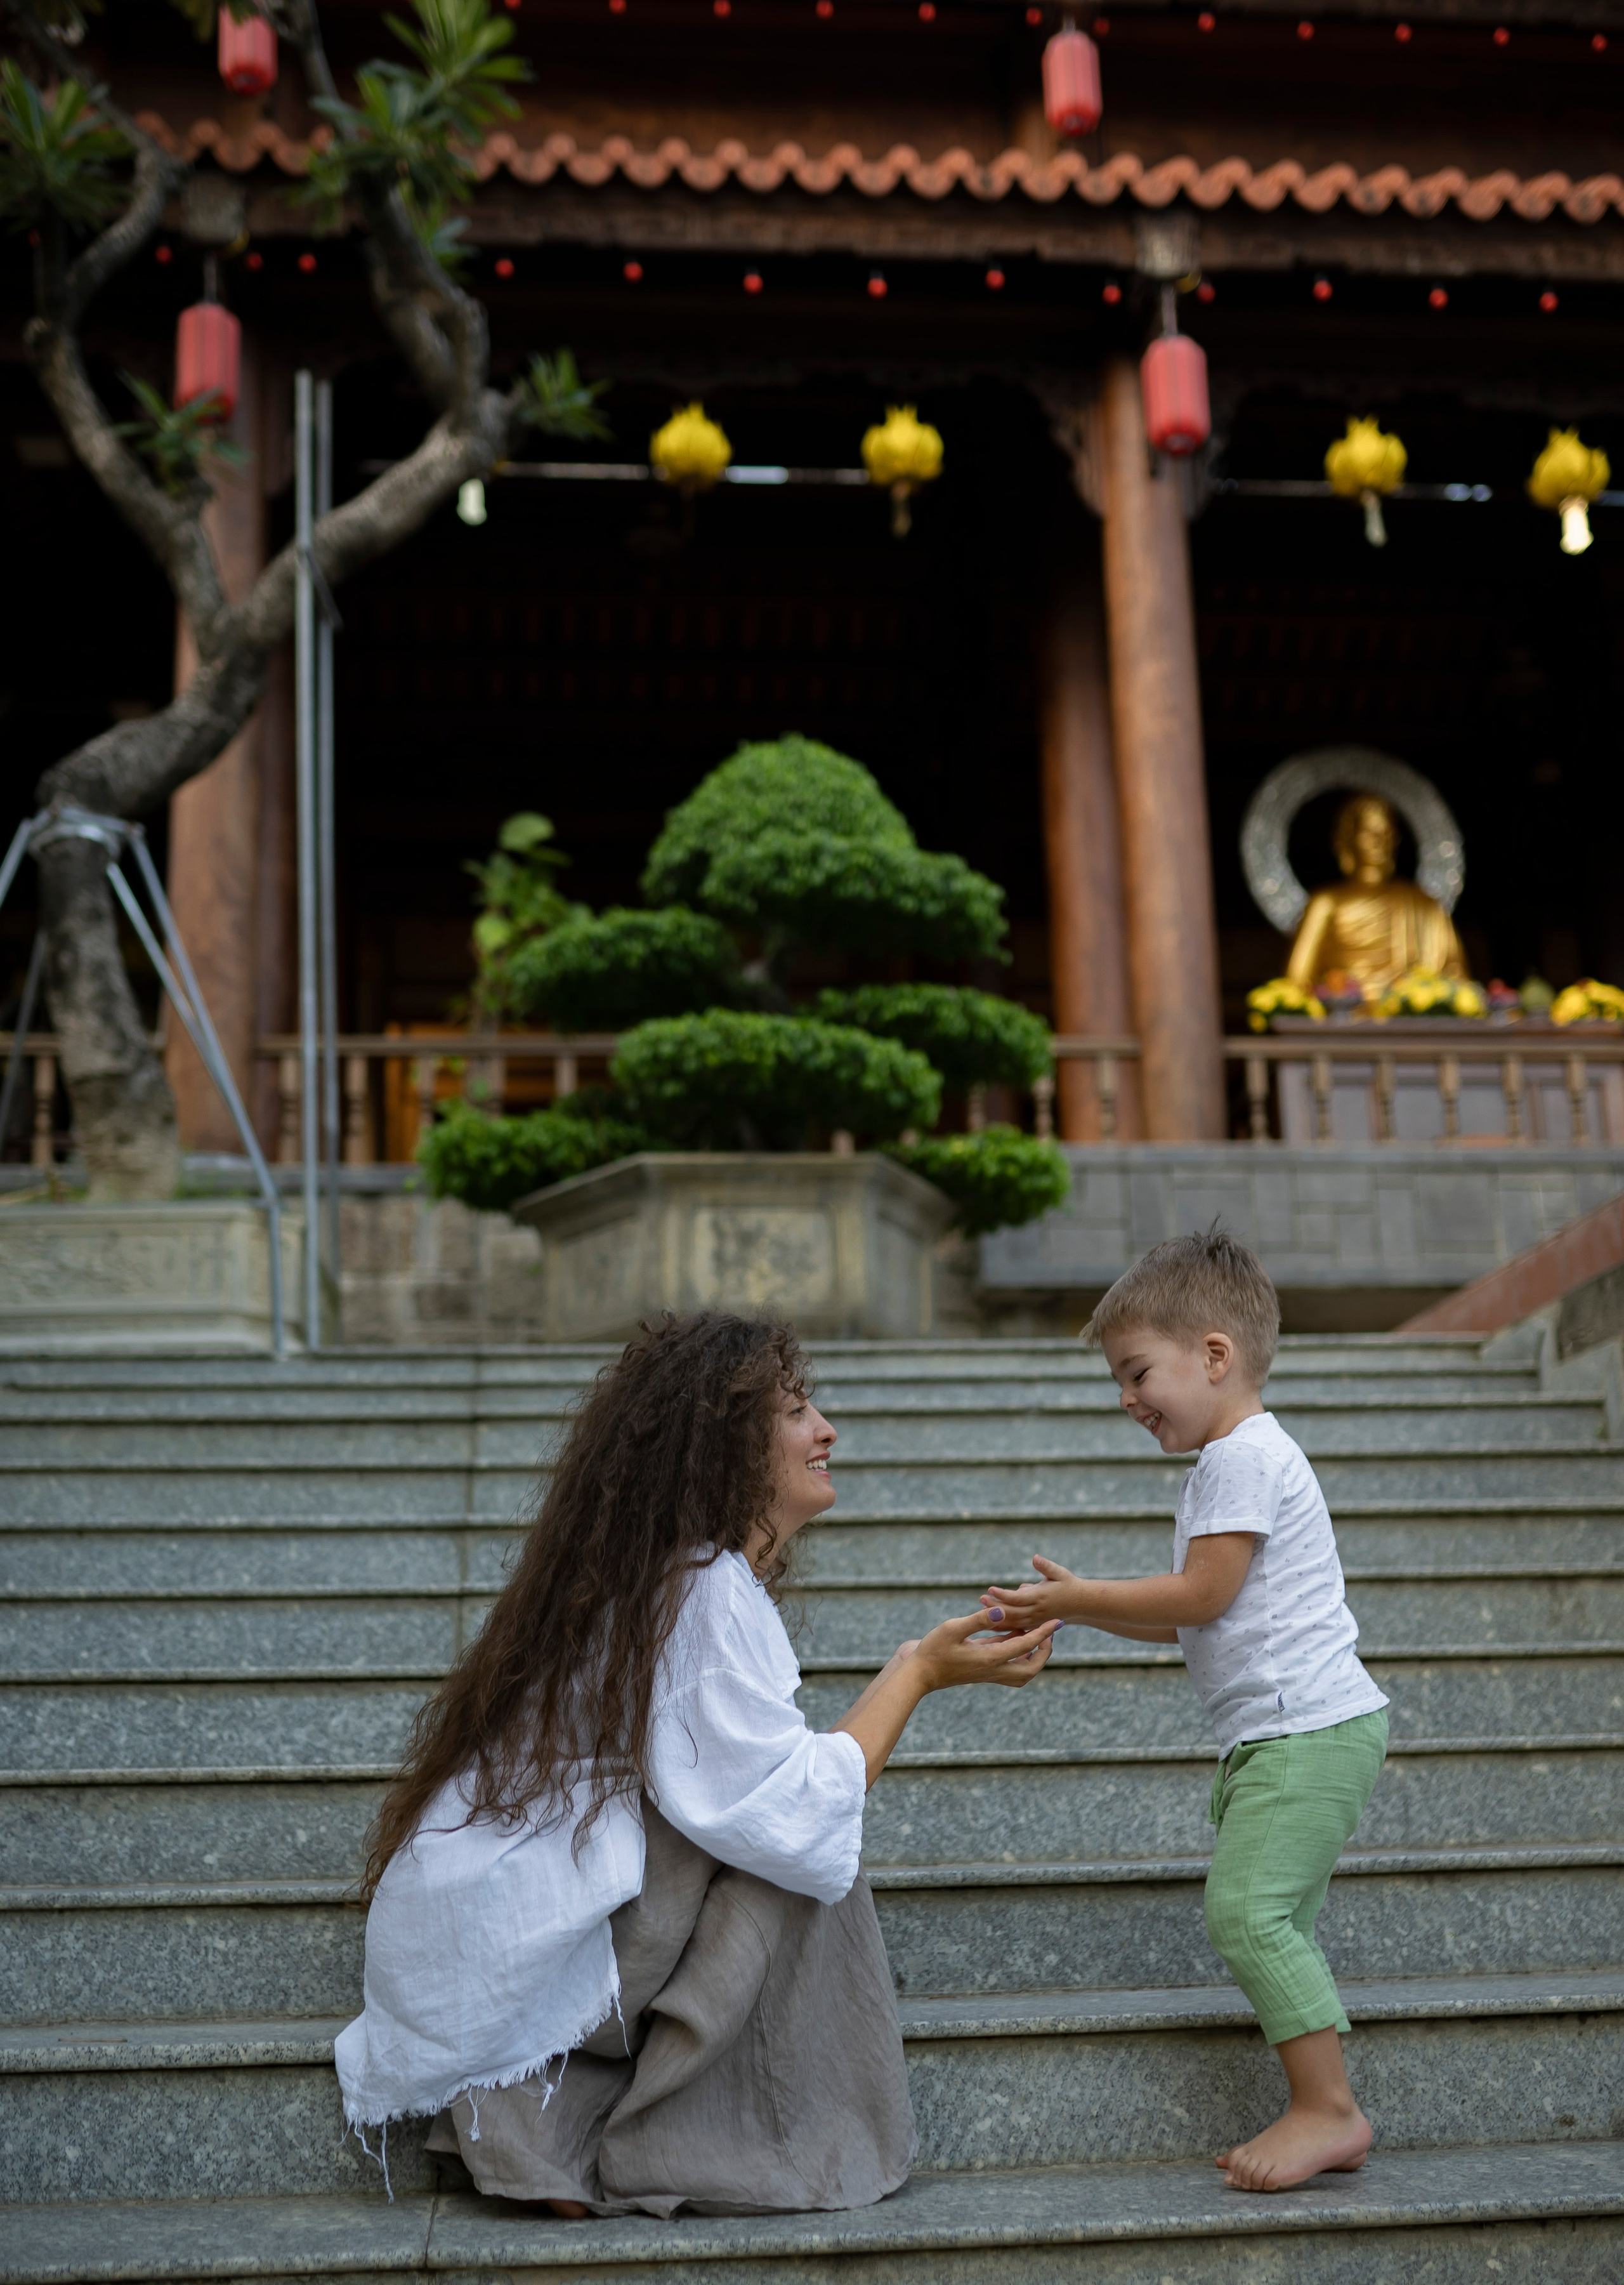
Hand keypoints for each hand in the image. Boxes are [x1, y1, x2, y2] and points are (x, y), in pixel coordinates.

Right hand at [908, 1607, 1059, 1691]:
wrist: (918, 1675)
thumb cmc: (932, 1650)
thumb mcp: (953, 1629)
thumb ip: (979, 1619)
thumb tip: (1001, 1610)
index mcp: (990, 1659)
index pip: (1025, 1646)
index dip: (1043, 1633)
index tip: (1057, 1622)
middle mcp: (993, 1669)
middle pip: (1030, 1668)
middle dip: (1044, 1652)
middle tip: (1048, 1632)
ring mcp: (987, 1672)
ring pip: (1021, 1671)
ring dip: (1033, 1656)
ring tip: (1035, 1634)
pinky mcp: (981, 1670)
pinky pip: (1006, 1664)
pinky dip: (1015, 1652)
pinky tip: (1013, 1634)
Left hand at [980, 1555, 1088, 1630]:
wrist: (1081, 1604)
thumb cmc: (1068, 1584)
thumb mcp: (1059, 1572)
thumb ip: (1046, 1566)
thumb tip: (1035, 1557)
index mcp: (1040, 1596)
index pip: (1017, 1598)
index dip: (1003, 1594)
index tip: (990, 1588)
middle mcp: (1037, 1610)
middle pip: (1012, 1612)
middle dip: (995, 1606)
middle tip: (981, 1599)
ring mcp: (1036, 1620)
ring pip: (1013, 1622)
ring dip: (997, 1617)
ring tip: (982, 1610)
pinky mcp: (1035, 1625)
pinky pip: (1017, 1628)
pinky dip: (1005, 1627)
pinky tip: (991, 1625)